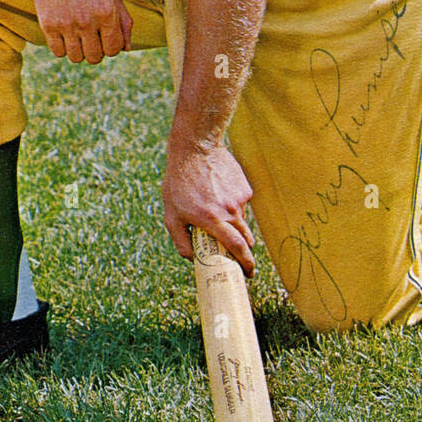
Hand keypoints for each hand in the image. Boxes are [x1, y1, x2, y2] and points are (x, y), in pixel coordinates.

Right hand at [32, 0, 132, 64]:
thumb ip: (123, 21)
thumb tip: (126, 48)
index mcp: (107, 12)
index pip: (114, 49)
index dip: (110, 47)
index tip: (104, 39)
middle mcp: (87, 20)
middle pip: (94, 57)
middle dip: (95, 51)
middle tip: (90, 38)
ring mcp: (66, 23)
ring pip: (76, 58)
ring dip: (78, 51)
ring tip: (77, 35)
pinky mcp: (48, 24)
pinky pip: (57, 52)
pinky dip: (61, 47)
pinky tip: (64, 33)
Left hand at [163, 136, 255, 274]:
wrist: (196, 148)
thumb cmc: (180, 182)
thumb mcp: (171, 214)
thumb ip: (181, 240)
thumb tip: (193, 259)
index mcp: (212, 220)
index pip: (236, 247)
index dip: (246, 263)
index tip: (250, 274)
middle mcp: (229, 210)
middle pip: (246, 238)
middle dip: (245, 251)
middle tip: (240, 256)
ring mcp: (239, 198)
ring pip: (241, 220)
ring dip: (232, 223)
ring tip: (214, 209)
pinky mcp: (245, 187)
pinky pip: (241, 204)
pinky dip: (232, 205)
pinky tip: (219, 193)